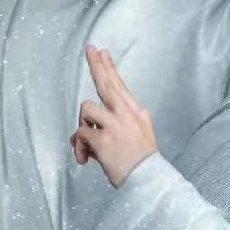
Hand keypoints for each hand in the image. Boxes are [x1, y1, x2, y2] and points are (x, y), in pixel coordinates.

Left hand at [70, 45, 157, 187]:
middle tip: (90, 49)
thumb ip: (117, 125)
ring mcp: (115, 125)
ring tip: (89, 145)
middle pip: (106, 83)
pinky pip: (80, 134)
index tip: (102, 53)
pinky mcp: (104, 139)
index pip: (119, 85)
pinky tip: (85, 159)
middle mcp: (126, 114)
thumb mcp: (140, 136)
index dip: (109, 68)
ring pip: (86, 110)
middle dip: (96, 65)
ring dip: (82, 127)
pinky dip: (79, 148)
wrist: (149, 179)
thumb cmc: (142, 162)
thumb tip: (89, 127)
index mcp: (136, 113)